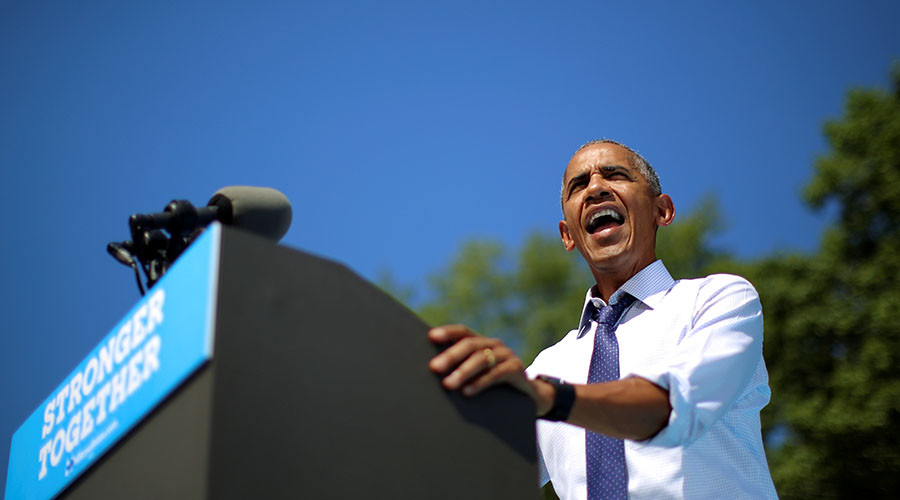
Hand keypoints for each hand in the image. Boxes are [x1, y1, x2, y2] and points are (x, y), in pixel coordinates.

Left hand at [428, 325, 553, 413]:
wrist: (530, 397)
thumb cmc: (495, 387)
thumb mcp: (477, 376)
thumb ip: (460, 371)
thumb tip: (432, 374)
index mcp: (481, 343)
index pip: (463, 332)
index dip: (448, 332)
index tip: (431, 337)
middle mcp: (494, 345)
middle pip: (470, 345)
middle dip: (451, 356)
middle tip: (434, 367)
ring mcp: (507, 355)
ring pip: (482, 359)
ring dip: (463, 371)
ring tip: (447, 384)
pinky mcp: (516, 370)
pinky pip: (497, 374)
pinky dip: (480, 382)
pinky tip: (467, 391)